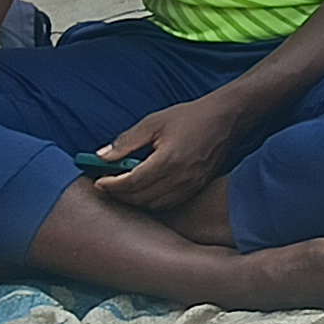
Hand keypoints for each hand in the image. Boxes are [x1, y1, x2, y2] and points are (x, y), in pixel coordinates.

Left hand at [94, 92, 245, 215]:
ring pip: (154, 206)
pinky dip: (152, 202)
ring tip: (122, 189)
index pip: (131, 183)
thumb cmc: (190, 117)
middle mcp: (180, 178)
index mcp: (168, 160)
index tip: (98, 181)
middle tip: (106, 186)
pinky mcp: (197, 189)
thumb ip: (126, 141)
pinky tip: (144, 192)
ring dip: (135, 201)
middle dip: (119, 194)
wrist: (225, 119)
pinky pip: (168, 205)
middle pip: (140, 198)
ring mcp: (191, 186)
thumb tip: (101, 156)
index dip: (111, 185)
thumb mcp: (154, 122)